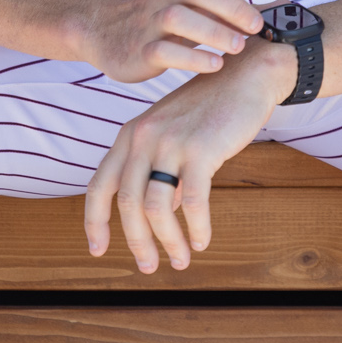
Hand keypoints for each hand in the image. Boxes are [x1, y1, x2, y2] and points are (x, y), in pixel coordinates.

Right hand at [82, 0, 264, 82]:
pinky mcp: (139, 51)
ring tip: (237, 47)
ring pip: (179, 18)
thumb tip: (263, 12)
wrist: (95, 25)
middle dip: (232, 7)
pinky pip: (164, 52)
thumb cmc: (152, 12)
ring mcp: (148, 22)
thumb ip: (216, 1)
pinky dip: (193, 59)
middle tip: (255, 27)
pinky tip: (215, 65)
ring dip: (215, 32)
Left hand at [83, 41, 295, 271]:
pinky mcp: (202, 149)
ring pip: (157, 207)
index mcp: (129, 135)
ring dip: (168, 241)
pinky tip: (203, 241)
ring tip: (181, 259)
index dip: (95, 223)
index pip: (99, 187)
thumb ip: (158, 165)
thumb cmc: (211, 107)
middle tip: (149, 267)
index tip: (98, 250)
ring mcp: (171, 142)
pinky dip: (197, 227)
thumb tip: (160, 209)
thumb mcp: (171, 131)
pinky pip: (194, 200)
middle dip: (137, 242)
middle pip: (127, 204)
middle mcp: (143, 138)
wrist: (246, 75)